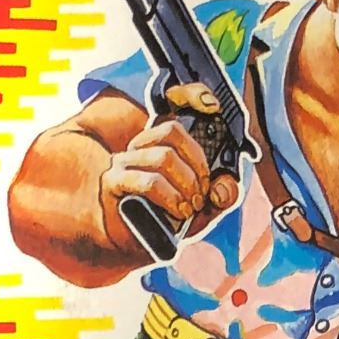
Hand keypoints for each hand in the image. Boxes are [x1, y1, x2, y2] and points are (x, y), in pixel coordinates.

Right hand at [97, 84, 239, 251]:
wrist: (137, 243)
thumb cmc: (167, 219)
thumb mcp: (203, 206)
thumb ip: (220, 195)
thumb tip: (223, 188)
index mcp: (161, 146)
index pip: (174, 108)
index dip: (190, 95)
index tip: (212, 104)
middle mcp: (141, 148)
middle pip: (172, 133)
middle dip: (197, 166)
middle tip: (202, 194)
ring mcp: (124, 162)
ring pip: (163, 157)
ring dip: (186, 183)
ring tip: (189, 206)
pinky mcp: (114, 183)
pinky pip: (148, 181)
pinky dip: (170, 196)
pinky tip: (177, 211)